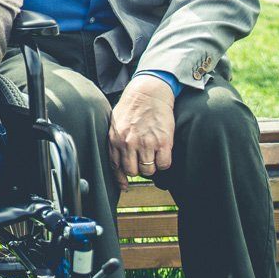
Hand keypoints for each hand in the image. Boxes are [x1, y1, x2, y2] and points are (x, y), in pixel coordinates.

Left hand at [108, 74, 175, 189]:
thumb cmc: (132, 107)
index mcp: (115, 139)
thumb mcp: (115, 123)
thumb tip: (117, 162)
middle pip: (133, 172)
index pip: (116, 167)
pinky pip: (164, 165)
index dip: (121, 179)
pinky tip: (162, 154)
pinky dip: (164, 163)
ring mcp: (146, 143)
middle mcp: (129, 143)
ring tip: (153, 156)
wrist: (149, 92)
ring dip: (151, 166)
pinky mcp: (163, 142)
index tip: (125, 185)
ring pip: (149, 170)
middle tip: (142, 162)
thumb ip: (115, 141)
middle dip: (138, 170)